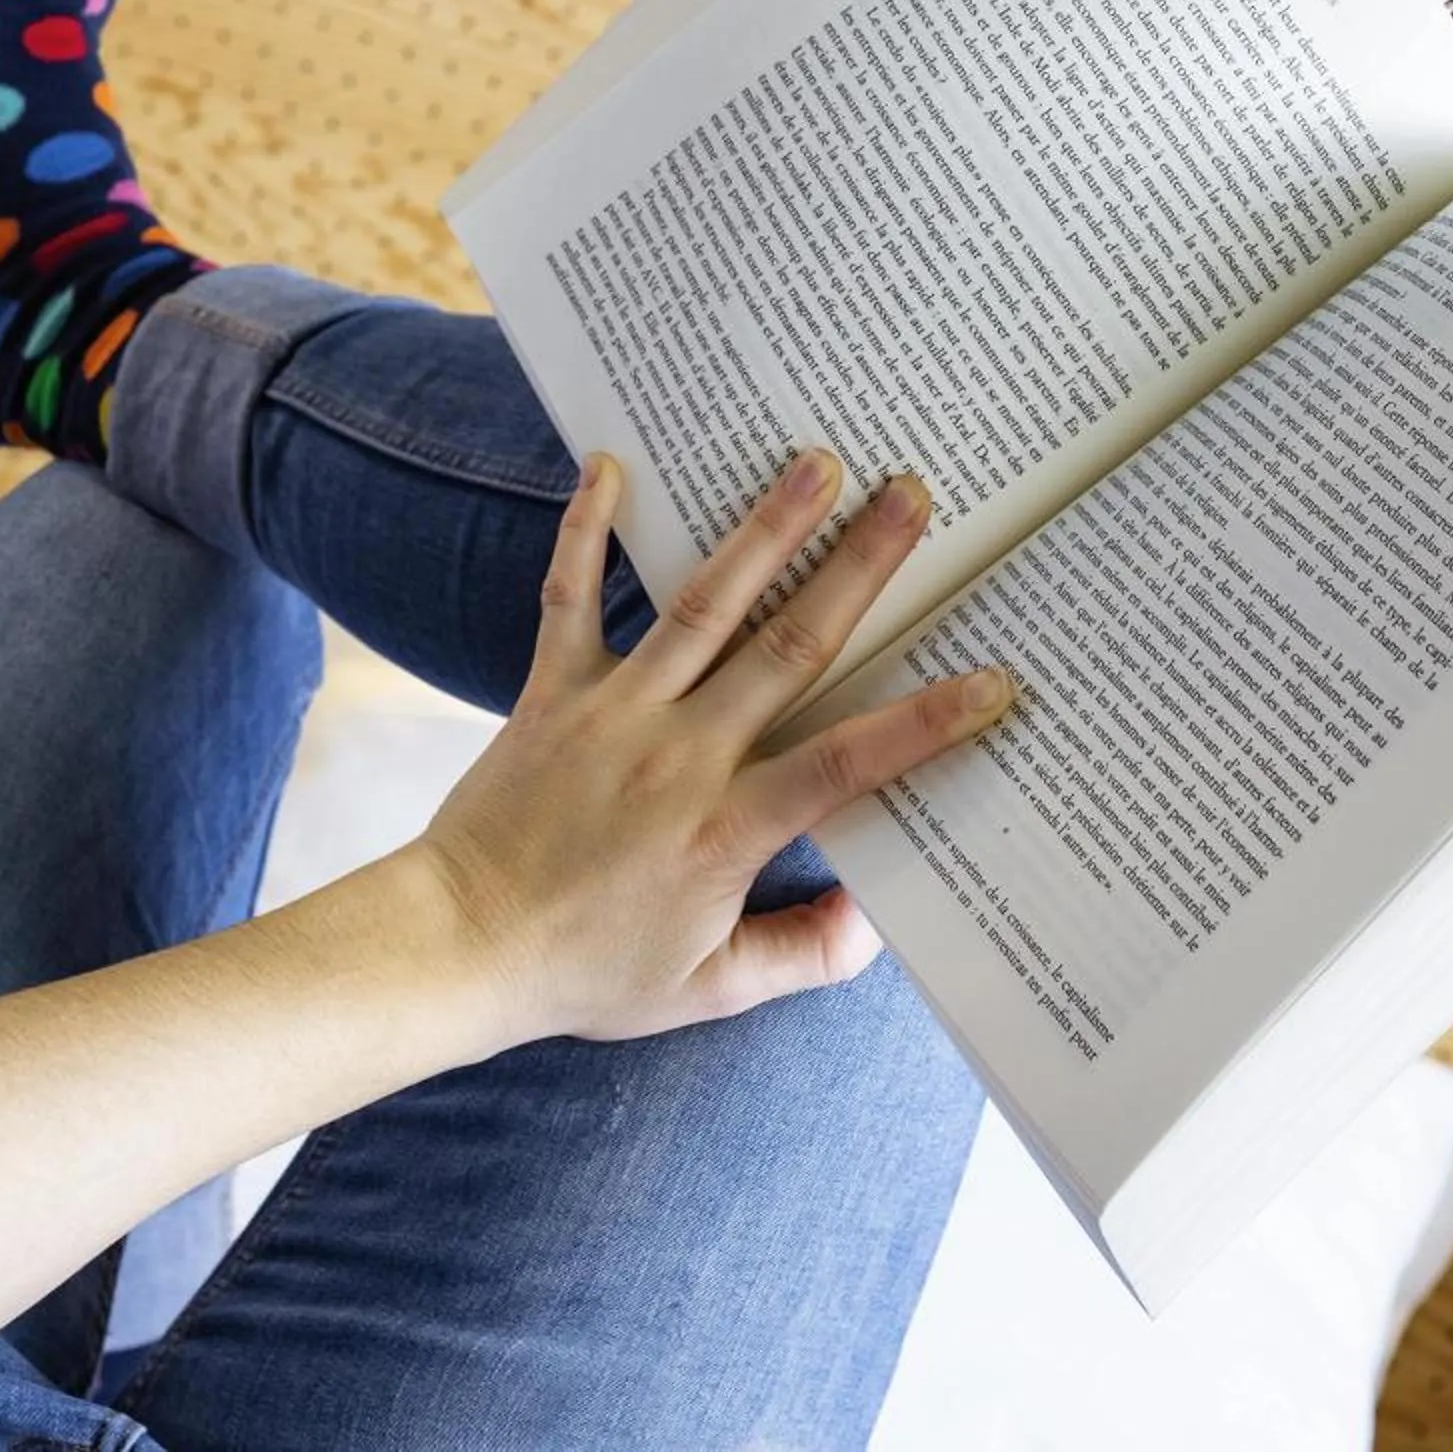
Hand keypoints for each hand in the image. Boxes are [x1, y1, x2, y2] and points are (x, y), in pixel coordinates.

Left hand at [407, 449, 1012, 1045]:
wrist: (458, 946)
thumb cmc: (585, 972)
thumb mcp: (708, 990)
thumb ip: (802, 954)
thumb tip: (874, 918)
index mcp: (726, 828)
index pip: (846, 763)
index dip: (925, 723)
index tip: (993, 680)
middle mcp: (679, 753)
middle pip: (789, 647)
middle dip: (861, 568)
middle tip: (913, 497)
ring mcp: (614, 710)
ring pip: (705, 605)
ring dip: (766, 530)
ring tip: (817, 462)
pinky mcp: (554, 689)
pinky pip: (569, 595)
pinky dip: (584, 529)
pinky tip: (606, 464)